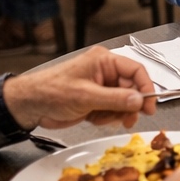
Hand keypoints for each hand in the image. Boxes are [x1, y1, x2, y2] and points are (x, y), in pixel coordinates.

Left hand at [2, 46, 156, 129]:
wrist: (30, 106)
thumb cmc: (51, 91)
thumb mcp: (85, 96)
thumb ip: (115, 99)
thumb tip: (138, 100)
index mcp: (103, 61)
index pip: (135, 71)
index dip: (146, 88)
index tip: (149, 106)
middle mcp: (104, 72)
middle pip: (132, 88)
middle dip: (130, 106)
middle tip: (128, 120)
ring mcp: (100, 87)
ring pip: (124, 102)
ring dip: (118, 114)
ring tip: (103, 119)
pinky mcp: (96, 101)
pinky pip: (113, 110)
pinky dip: (108, 118)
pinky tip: (95, 119)